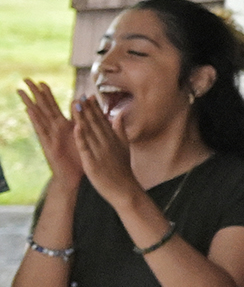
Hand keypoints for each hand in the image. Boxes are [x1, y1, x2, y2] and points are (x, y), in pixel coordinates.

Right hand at [18, 80, 82, 190]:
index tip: (41, 82)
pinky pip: (42, 130)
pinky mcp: (49, 144)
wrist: (76, 176)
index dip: (48, 95)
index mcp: (64, 126)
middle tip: (26, 80)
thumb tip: (90, 104)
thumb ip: (86, 121)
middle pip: (43, 107)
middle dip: (35, 94)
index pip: (54, 107)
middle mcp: (55, 129)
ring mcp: (50, 136)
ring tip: (22, 91)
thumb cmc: (79, 156)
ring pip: (39, 116)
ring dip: (31, 103)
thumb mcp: (84, 135)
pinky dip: (36, 120)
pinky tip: (30, 110)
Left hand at [71, 96, 138, 210]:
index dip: (94, 108)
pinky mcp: (93, 162)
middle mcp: (107, 143)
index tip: (87, 96)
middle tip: (79, 96)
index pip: (102, 120)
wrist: (125, 190)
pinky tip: (76, 127)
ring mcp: (100, 152)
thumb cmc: (123, 170)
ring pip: (89, 132)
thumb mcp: (125, 147)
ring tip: (74, 105)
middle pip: (95, 123)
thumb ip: (120, 130)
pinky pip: (85, 147)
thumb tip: (119, 114)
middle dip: (86, 109)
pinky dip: (81, 137)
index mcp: (113, 139)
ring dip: (82, 118)